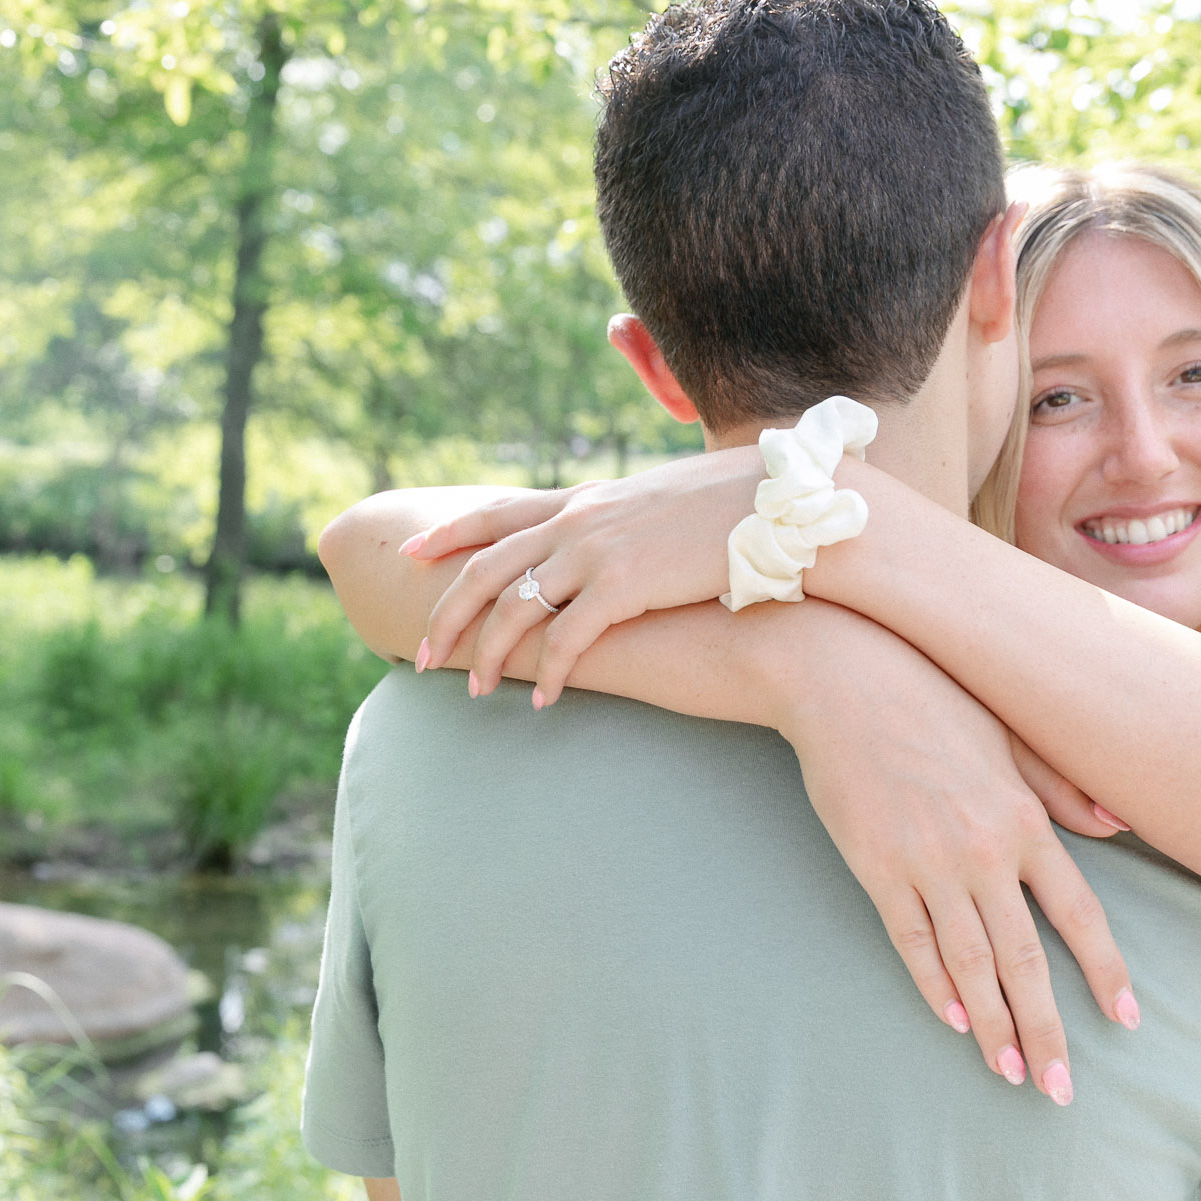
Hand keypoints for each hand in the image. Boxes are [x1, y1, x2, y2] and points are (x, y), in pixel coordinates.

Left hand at [407, 447, 761, 702]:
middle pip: (487, 566)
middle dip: (446, 614)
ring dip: (488, 654)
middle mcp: (581, 519)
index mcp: (589, 498)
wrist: (788, 507)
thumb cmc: (744, 509)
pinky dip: (547, 673)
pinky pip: (567, 639)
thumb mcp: (670, 504)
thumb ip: (632, 523)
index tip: (412, 552)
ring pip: (514, 606)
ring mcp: (599, 549)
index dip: (450, 534)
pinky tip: (541, 702)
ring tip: (473, 691)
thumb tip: (623, 541)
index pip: (500, 512)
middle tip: (420, 655)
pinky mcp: (626, 585)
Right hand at [769, 614, 1138, 1099]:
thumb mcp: (1009, 737)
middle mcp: (983, 849)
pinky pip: (912, 941)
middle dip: (1045, 1029)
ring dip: (992, 1024)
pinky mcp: (876, 868)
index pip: (1077, 912)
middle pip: (1025, 957)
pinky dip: (933, 985)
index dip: (1103, 971)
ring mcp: (927, 862)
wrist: (843, 677)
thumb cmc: (930, 699)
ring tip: (1009, 1071)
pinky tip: (953, 1021)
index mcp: (1023, 818)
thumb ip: (1061, 788)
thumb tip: (1116, 825)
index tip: (1122, 1020)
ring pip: (969, 962)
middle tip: (1059, 1087)